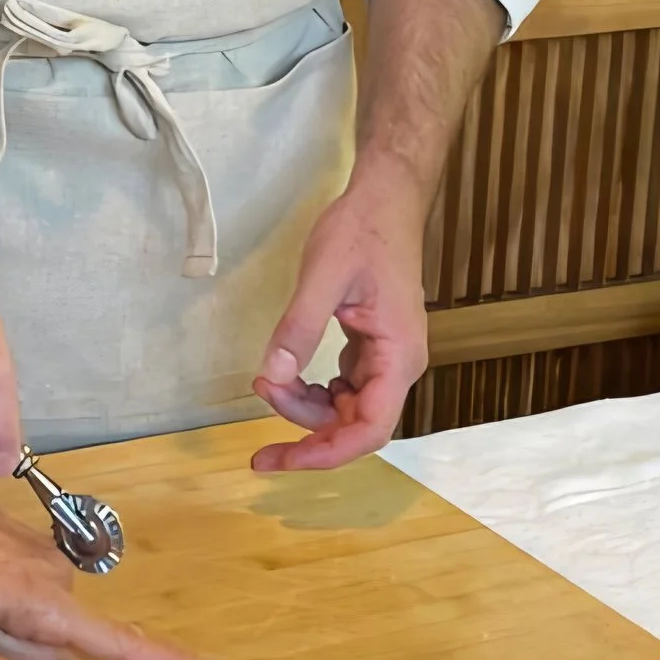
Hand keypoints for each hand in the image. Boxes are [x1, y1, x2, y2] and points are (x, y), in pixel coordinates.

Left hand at [0, 462, 230, 659]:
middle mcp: (55, 576)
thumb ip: (19, 656)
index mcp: (40, 603)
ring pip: (50, 615)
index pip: (120, 642)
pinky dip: (11, 604)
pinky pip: (35, 591)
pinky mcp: (29, 543)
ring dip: (18, 625)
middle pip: (73, 633)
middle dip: (42, 649)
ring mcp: (44, 555)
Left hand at [249, 167, 429, 470]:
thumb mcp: (323, 275)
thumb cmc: (362, 231)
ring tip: (266, 382)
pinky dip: (313, 392)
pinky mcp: (371, 348)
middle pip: (355, 426)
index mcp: (398, 356)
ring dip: (305, 409)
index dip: (326, 454)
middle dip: (307, 432)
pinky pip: (344, 388)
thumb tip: (272, 376)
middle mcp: (399, 366)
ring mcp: (386, 358)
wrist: (385, 199)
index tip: (282, 460)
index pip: (369, 430)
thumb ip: (298, 327)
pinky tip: (285, 378)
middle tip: (260, 424)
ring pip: (347, 410)